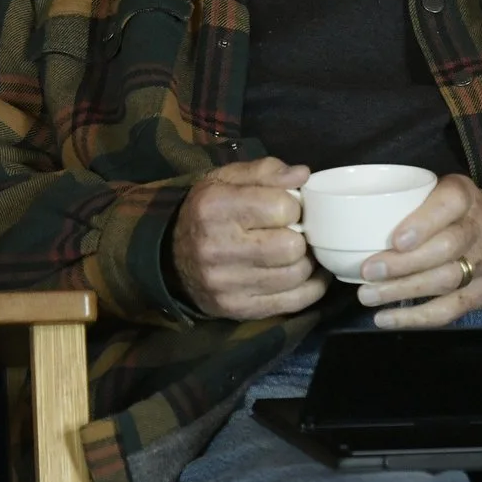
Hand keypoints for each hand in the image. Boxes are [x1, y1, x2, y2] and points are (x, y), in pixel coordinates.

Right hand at [170, 159, 327, 320]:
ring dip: (305, 262)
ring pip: (296, 275)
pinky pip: (293, 302)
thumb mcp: (227, 180)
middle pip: (291, 246)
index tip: (288, 209)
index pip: (282, 208)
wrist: (171, 258)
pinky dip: (310, 288)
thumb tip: (303, 175)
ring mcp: (226, 283)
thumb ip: (266, 171)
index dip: (294, 206)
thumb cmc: (207, 212)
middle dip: (301, 237)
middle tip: (294, 233)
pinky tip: (307, 276)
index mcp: (215, 207)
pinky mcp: (237, 309)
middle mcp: (217, 247)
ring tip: (296, 253)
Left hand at [355, 176, 481, 329]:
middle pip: (445, 249)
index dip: (423, 223)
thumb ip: (417, 200)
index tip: (396, 239)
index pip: (450, 204)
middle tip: (368, 270)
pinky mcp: (481, 296)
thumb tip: (357, 217)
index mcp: (466, 199)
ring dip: (402, 291)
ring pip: (443, 281)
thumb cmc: (468, 215)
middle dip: (404, 263)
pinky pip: (447, 310)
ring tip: (367, 295)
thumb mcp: (453, 194)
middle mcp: (479, 230)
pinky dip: (414, 318)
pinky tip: (385, 319)